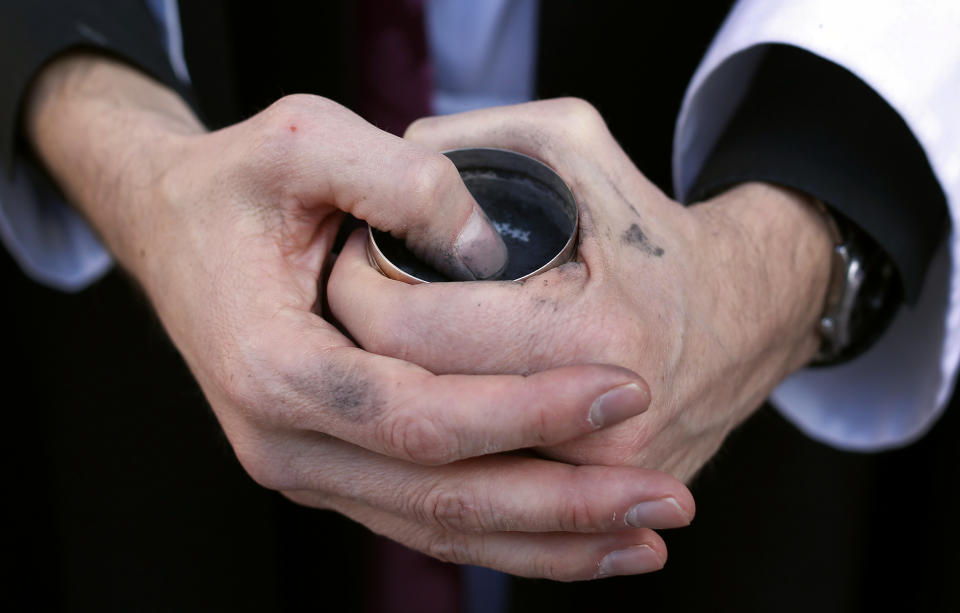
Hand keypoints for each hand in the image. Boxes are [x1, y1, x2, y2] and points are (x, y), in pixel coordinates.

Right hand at [25, 57, 694, 579]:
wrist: (170, 227)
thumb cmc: (236, 185)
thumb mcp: (302, 143)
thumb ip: (395, 181)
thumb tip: (484, 243)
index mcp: (274, 367)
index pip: (422, 418)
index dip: (529, 412)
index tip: (623, 388)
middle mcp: (283, 440)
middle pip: (440, 498)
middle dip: (561, 506)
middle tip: (666, 503)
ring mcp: (304, 465)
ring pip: (437, 529)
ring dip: (545, 541)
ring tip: (643, 538)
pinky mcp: (329, 468)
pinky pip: (422, 520)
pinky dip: (502, 535)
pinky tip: (572, 534)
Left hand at [328, 98, 833, 481]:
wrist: (747, 316)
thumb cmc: (650, 227)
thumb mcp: (574, 144)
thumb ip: (474, 137)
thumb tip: (385, 166)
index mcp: (585, 329)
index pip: (407, 333)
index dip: (353, 293)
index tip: (346, 264)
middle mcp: (595, 428)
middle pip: (412, 407)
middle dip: (360, 353)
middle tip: (354, 305)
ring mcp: (598, 484)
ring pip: (438, 468)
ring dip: (392, 411)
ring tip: (382, 356)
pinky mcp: (598, 513)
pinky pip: (485, 499)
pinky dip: (441, 459)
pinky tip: (421, 418)